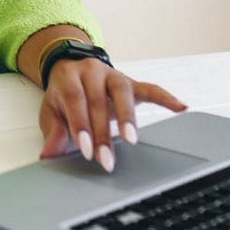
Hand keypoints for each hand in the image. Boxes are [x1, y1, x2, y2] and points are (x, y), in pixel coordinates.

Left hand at [38, 58, 185, 171]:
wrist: (71, 69)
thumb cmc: (63, 95)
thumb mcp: (51, 110)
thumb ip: (53, 131)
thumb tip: (48, 155)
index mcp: (69, 77)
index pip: (76, 100)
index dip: (81, 125)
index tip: (86, 149)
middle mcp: (92, 71)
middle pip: (99, 101)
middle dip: (103, 133)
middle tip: (106, 159)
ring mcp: (113, 75)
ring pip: (123, 92)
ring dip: (128, 117)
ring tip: (132, 139)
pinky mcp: (132, 83)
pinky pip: (151, 89)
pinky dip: (166, 98)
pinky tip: (181, 108)